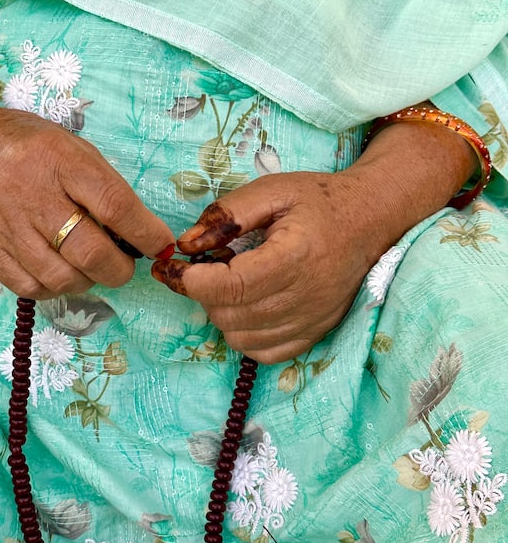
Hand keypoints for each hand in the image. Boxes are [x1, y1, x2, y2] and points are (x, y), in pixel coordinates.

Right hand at [0, 62, 172, 297]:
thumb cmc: (28, 145)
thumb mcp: (72, 147)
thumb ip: (103, 185)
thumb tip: (138, 231)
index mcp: (63, 162)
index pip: (115, 205)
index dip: (145, 233)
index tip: (161, 245)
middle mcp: (35, 196)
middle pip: (89, 252)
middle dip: (120, 268)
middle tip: (125, 264)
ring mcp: (8, 227)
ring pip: (61, 278)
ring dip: (88, 280)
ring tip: (91, 267)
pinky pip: (30, 288)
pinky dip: (54, 289)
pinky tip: (61, 273)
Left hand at [151, 114, 476, 363]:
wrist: (369, 220)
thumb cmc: (318, 200)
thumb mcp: (271, 190)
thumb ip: (226, 214)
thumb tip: (185, 245)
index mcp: (295, 257)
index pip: (231, 286)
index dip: (193, 281)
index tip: (173, 266)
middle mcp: (306, 297)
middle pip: (230, 314)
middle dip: (204, 292)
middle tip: (206, 266)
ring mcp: (312, 321)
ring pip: (241, 337)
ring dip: (221, 312)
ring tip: (229, 282)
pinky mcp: (314, 335)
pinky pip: (263, 352)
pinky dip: (243, 333)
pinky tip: (246, 305)